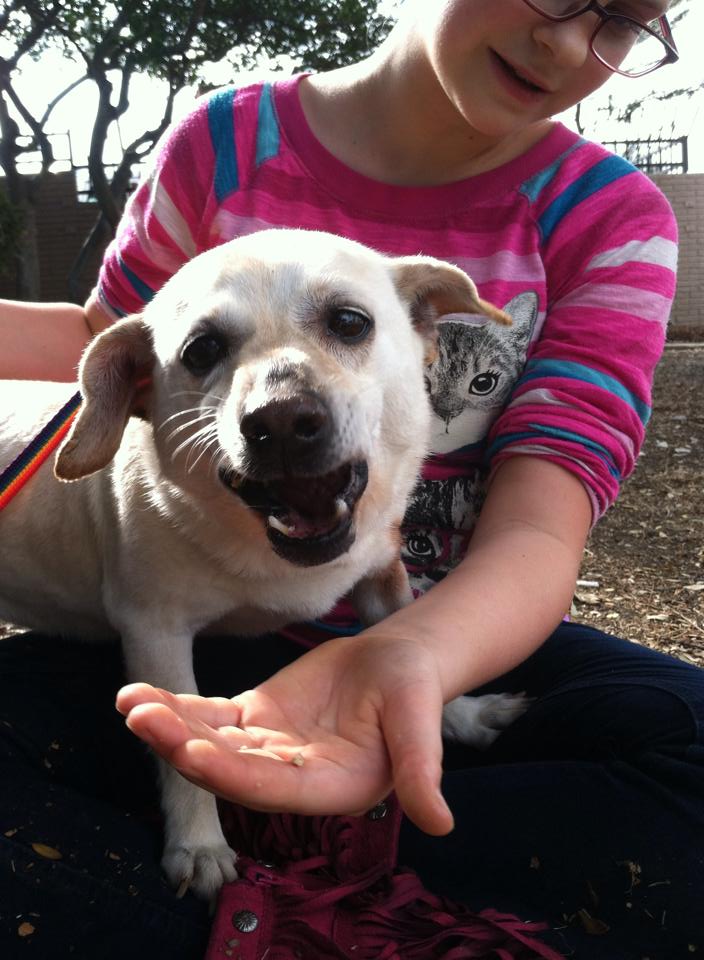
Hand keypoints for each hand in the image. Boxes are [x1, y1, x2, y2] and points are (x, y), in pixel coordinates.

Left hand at [116, 632, 453, 835]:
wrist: (399, 663)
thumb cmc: (414, 691)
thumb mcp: (421, 724)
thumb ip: (422, 770)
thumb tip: (442, 824)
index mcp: (330, 788)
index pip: (272, 787)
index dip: (231, 772)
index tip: (190, 751)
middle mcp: (291, 776)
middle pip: (230, 767)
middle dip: (184, 746)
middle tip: (144, 718)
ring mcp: (267, 747)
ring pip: (211, 741)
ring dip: (170, 726)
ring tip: (132, 703)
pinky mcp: (254, 718)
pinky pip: (209, 715)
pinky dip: (176, 706)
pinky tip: (138, 696)